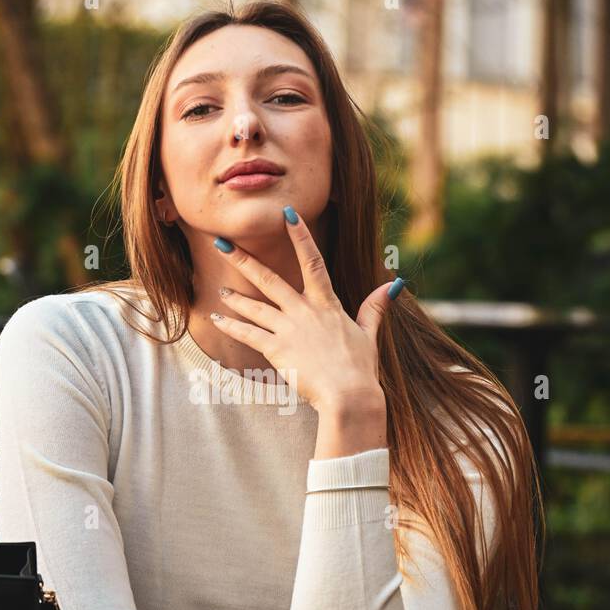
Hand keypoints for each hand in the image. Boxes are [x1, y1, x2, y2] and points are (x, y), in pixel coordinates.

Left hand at [210, 210, 396, 410]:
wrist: (348, 395)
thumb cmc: (360, 368)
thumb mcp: (369, 334)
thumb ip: (374, 307)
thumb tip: (393, 285)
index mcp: (327, 304)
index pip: (312, 261)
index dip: (300, 236)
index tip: (287, 214)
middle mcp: (304, 311)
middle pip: (270, 279)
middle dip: (244, 260)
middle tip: (223, 244)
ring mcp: (289, 329)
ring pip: (255, 307)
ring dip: (236, 298)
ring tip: (222, 290)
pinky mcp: (277, 350)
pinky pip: (248, 334)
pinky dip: (231, 326)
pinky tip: (216, 319)